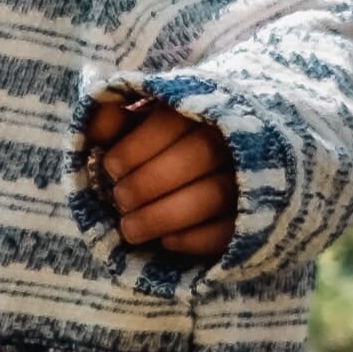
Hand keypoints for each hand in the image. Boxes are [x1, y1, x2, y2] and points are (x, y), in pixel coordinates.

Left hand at [84, 90, 238, 261]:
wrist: (224, 162)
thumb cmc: (166, 144)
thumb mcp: (140, 123)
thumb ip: (115, 120)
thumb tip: (96, 130)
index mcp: (199, 109)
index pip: (173, 121)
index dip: (137, 147)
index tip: (111, 168)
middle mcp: (231, 139)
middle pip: (200, 155)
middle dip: (149, 183)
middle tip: (119, 201)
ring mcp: (250, 178)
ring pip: (216, 194)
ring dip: (165, 216)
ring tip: (130, 229)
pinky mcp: (256, 216)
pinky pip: (232, 229)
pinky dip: (196, 239)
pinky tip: (166, 242)